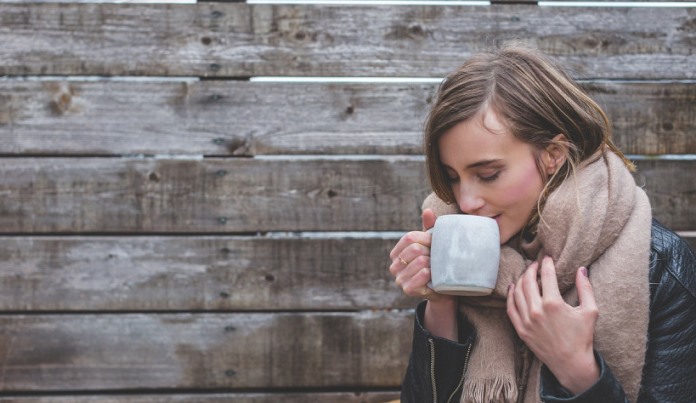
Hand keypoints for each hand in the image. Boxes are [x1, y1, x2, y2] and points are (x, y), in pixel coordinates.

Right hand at [388, 209, 452, 302]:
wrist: (442, 289)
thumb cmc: (435, 263)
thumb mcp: (431, 245)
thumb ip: (429, 227)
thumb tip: (428, 211)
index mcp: (396, 253)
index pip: (409, 237)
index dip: (426, 238)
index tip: (435, 244)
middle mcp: (394, 266)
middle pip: (415, 248)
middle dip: (431, 252)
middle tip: (438, 258)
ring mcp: (399, 279)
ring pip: (421, 261)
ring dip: (434, 263)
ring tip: (437, 268)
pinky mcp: (408, 289)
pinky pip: (423, 274)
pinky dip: (432, 273)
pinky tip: (435, 276)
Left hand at [506, 256, 599, 394]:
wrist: (571, 362)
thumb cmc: (582, 337)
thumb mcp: (590, 311)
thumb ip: (586, 288)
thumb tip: (581, 269)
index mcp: (553, 303)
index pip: (546, 275)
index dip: (546, 264)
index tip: (547, 258)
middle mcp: (536, 310)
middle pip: (528, 281)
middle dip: (531, 269)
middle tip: (535, 264)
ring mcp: (526, 320)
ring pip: (517, 292)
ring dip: (521, 279)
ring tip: (527, 274)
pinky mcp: (520, 329)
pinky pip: (510, 308)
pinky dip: (510, 295)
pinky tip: (513, 287)